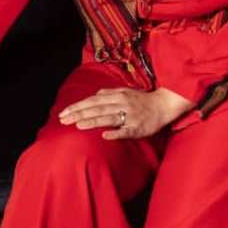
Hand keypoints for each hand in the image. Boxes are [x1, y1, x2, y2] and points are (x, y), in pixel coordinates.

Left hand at [58, 87, 192, 139]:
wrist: (164, 105)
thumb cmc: (143, 100)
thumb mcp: (126, 91)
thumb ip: (110, 92)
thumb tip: (95, 94)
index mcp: (118, 95)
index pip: (93, 101)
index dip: (78, 106)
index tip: (63, 112)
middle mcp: (122, 104)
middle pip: (97, 108)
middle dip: (79, 114)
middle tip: (63, 120)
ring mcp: (130, 116)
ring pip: (109, 118)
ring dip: (93, 121)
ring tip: (78, 125)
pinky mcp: (138, 127)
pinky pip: (126, 130)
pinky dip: (116, 133)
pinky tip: (105, 136)